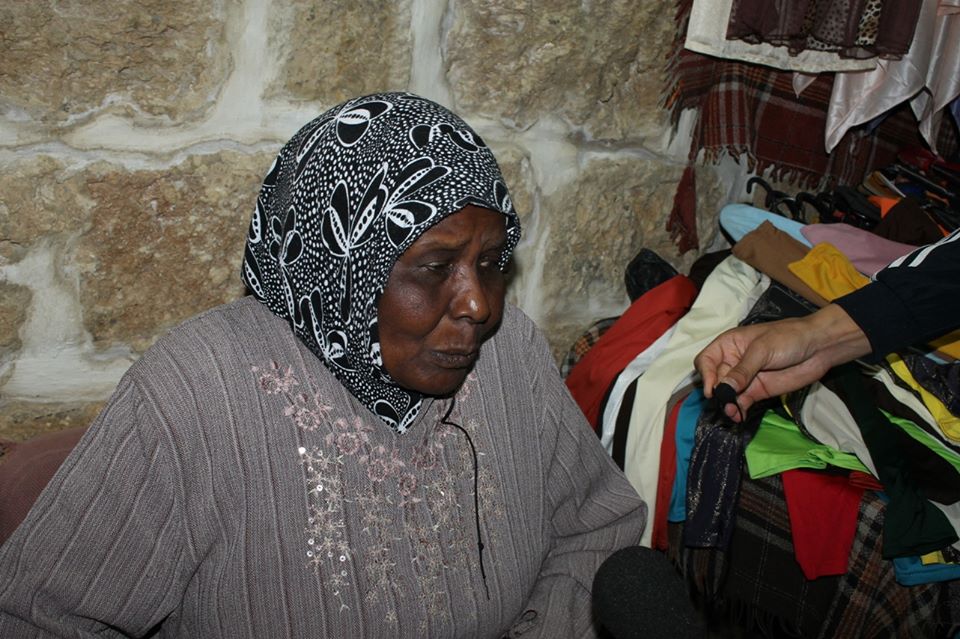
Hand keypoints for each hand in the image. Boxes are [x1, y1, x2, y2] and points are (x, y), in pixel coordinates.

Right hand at [694, 305, 870, 420]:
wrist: (818, 347)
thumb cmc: (788, 338)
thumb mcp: (762, 350)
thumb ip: (742, 370)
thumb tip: (723, 388)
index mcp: (729, 345)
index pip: (706, 360)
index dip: (706, 374)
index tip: (713, 389)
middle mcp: (733, 362)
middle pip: (715, 380)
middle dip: (718, 393)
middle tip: (726, 402)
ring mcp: (745, 378)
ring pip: (727, 394)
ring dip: (727, 404)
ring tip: (733, 412)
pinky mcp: (757, 391)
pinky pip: (741, 403)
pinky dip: (738, 410)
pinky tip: (739, 416)